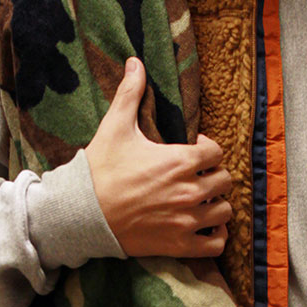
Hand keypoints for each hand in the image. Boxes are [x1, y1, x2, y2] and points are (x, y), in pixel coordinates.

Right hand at [85, 57, 231, 257]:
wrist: (82, 214)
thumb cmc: (100, 170)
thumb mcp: (115, 127)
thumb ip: (130, 93)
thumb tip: (135, 61)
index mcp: (180, 160)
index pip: (216, 151)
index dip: (207, 149)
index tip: (193, 152)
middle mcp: (190, 191)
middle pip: (225, 180)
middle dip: (213, 176)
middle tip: (197, 177)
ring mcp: (187, 220)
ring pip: (224, 212)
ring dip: (216, 205)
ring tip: (202, 202)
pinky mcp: (179, 245)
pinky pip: (216, 245)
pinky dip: (215, 237)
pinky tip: (204, 228)